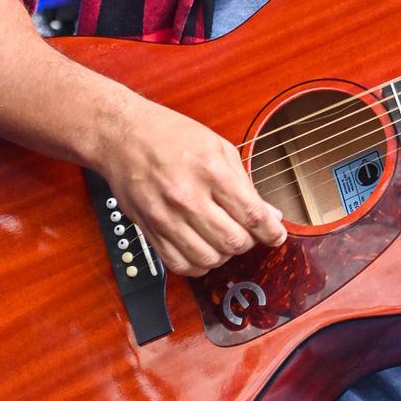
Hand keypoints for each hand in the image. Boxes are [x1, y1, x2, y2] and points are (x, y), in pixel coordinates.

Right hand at [97, 96, 286, 278]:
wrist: (122, 136)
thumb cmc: (170, 136)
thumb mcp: (217, 147)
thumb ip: (244, 183)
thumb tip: (269, 214)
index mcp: (210, 170)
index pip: (251, 214)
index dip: (271, 231)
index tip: (277, 235)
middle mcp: (187, 196)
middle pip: (233, 241)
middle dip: (249, 242)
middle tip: (249, 232)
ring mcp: (166, 216)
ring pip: (209, 258)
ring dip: (225, 255)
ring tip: (225, 239)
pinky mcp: (150, 230)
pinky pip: (180, 264)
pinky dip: (199, 264)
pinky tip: (204, 250)